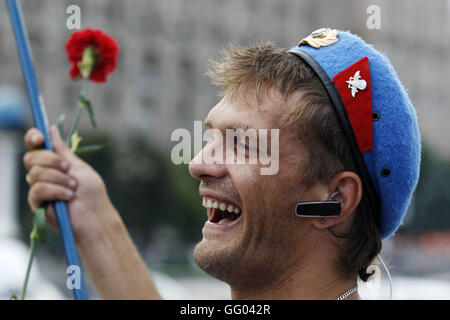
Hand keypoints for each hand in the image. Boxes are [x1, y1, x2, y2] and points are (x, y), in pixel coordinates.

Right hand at [23, 125, 114, 239]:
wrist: (94, 215)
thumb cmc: (91, 192)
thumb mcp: (78, 166)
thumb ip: (62, 150)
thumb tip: (51, 129)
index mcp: (53, 162)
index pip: (34, 145)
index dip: (33, 138)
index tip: (40, 138)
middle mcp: (43, 173)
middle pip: (31, 157)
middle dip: (51, 160)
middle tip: (68, 168)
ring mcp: (38, 187)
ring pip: (35, 173)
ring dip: (58, 179)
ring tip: (73, 187)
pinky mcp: (36, 203)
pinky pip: (38, 189)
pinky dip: (56, 191)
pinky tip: (68, 197)